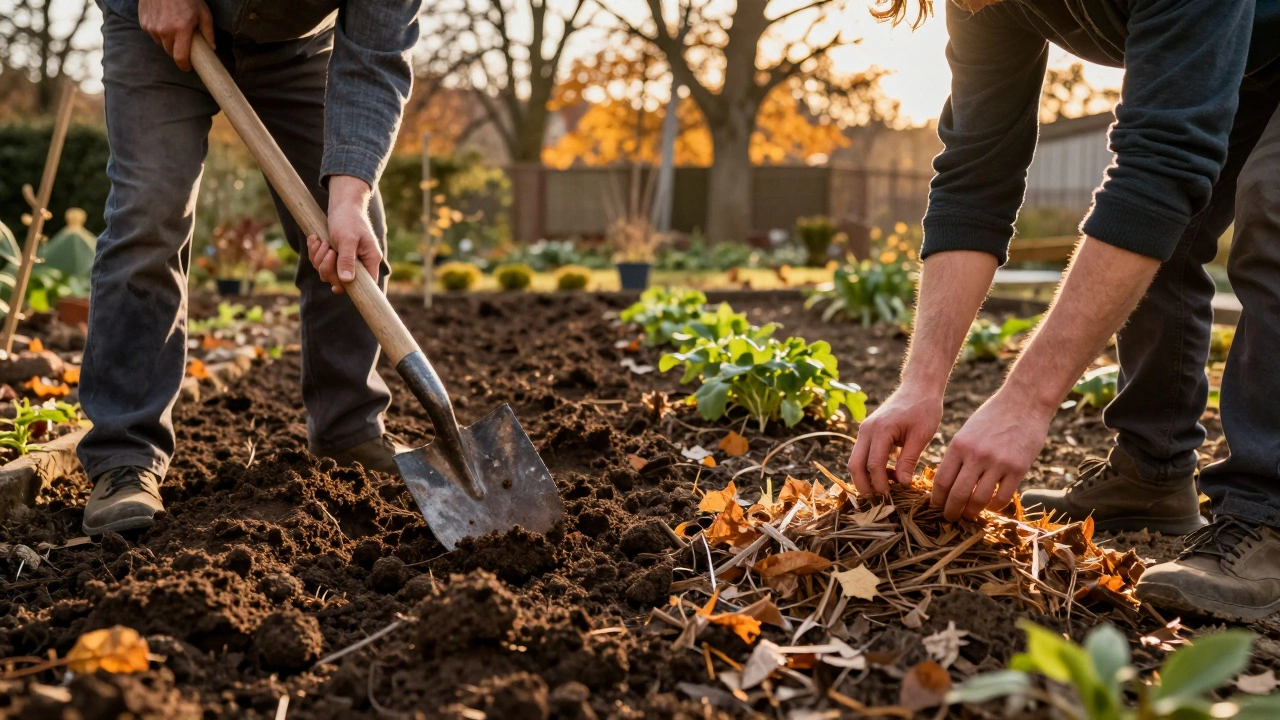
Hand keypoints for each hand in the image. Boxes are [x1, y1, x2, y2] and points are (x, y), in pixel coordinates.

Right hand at [139, 0, 213, 71]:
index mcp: (181, 30)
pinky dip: (158, 31)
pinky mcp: (143, 22)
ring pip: (160, 43)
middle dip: (177, 51)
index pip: (180, 57)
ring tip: (174, 28)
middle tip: (184, 43)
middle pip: (170, 52)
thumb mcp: (203, 12)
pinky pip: (152, 33)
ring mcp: (152, 27)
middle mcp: (164, 31)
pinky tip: (163, 20)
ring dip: (167, 40)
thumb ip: (208, 32)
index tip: (188, 67)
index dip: (184, 66)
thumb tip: (212, 48)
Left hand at [306, 176, 381, 294]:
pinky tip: (315, 239)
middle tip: (327, 249)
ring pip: (327, 273)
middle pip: (341, 281)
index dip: (350, 289)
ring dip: (319, 258)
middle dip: (328, 267)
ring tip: (321, 241)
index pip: (366, 285)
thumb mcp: (348, 239)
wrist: (343, 204)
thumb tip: (347, 281)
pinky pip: (321, 263)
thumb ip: (347, 259)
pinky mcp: (335, 256)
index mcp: (370, 260)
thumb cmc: (349, 219)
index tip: (336, 286)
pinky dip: (315, 253)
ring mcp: (346, 261)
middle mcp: (360, 263)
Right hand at [848, 384, 942, 495]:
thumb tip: (903, 483)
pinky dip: (869, 469)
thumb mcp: (921, 435)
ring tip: (885, 490)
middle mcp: (866, 430)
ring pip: (855, 461)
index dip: (880, 485)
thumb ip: (909, 460)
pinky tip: (888, 476)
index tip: (892, 499)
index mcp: (880, 430)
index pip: (873, 465)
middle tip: (881, 502)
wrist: (918, 387)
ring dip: (866, 478)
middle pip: (855, 465)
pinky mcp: (867, 432)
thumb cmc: (924, 409)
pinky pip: (862, 455)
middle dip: (864, 486)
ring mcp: (864, 430)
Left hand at [930, 389, 1053, 520]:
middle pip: (957, 494)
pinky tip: (991, 507)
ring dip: (972, 513)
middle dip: (951, 511)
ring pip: (979, 499)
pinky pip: (1003, 497)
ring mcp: (997, 463)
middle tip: (950, 519)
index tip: (936, 507)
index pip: (942, 480)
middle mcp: (975, 455)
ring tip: (969, 517)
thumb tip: (947, 482)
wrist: (1024, 402)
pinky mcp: (1018, 468)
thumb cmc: (992, 416)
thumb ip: (957, 455)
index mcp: (958, 446)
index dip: (937, 498)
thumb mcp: (967, 432)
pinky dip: (994, 507)